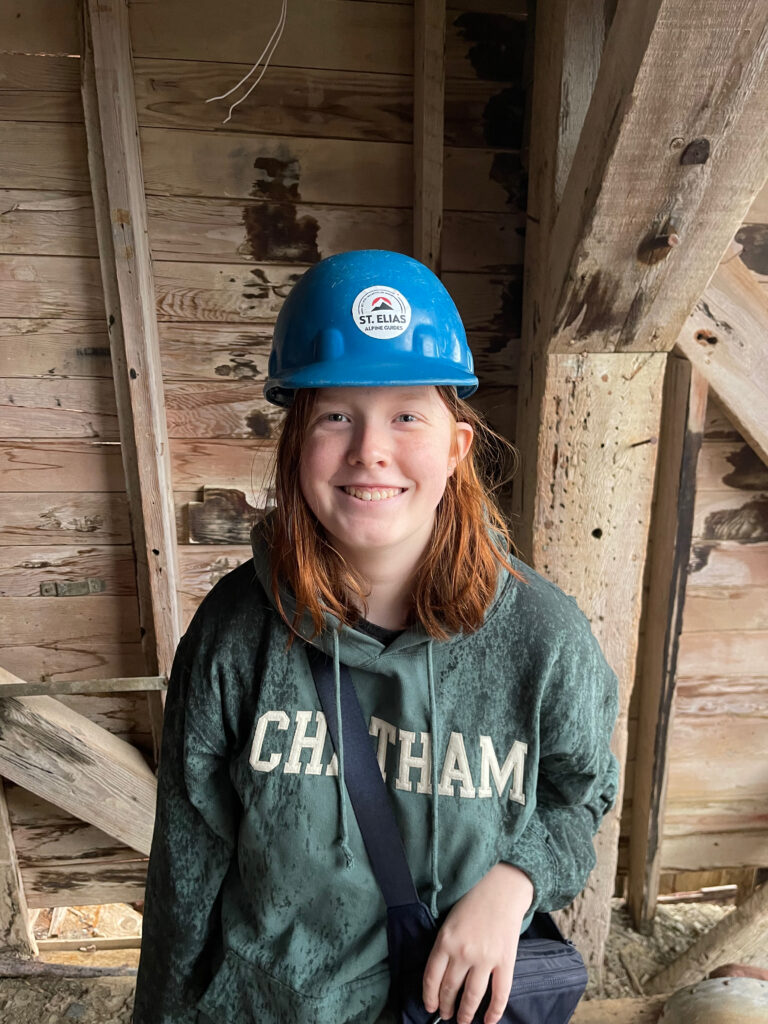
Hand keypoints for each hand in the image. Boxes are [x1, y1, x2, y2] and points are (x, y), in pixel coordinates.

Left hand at [422, 863, 533, 1023]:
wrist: (502, 888)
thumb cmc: (473, 901)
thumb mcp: (449, 920)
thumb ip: (444, 946)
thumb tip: (440, 975)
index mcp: (445, 940)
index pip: (431, 977)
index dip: (429, 996)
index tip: (430, 1007)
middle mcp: (463, 953)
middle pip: (450, 989)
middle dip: (446, 1006)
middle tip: (446, 1015)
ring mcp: (485, 959)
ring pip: (472, 996)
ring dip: (466, 1013)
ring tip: (462, 1021)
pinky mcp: (505, 961)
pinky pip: (500, 994)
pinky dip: (494, 1011)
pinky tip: (489, 1021)